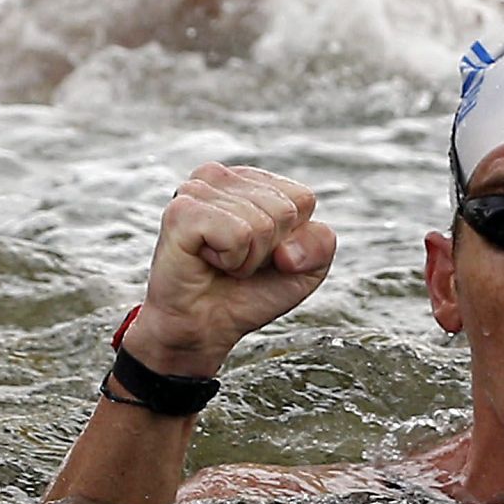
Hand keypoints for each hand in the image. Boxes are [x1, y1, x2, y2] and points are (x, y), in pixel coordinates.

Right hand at [120, 163, 336, 377]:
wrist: (204, 327)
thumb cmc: (250, 291)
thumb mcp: (306, 269)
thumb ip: (321, 243)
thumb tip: (288, 248)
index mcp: (251, 181)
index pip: (303, 199)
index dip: (292, 239)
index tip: (263, 254)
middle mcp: (222, 176)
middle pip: (286, 211)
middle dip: (269, 250)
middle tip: (238, 262)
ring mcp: (198, 189)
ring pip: (262, 224)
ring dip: (248, 259)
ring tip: (222, 263)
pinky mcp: (182, 211)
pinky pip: (238, 235)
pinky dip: (231, 260)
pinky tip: (207, 261)